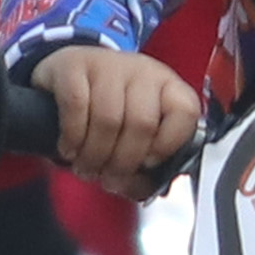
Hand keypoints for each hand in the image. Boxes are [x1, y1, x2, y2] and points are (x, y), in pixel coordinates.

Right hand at [38, 45, 200, 195]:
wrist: (69, 74)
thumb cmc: (108, 109)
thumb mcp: (134, 135)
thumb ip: (146, 167)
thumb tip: (145, 189)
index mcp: (168, 88)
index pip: (185, 113)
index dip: (167, 146)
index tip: (148, 164)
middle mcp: (142, 71)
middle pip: (142, 124)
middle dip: (122, 163)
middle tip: (107, 178)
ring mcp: (108, 65)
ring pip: (108, 119)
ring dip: (94, 155)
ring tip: (86, 168)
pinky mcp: (74, 65)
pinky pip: (77, 106)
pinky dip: (73, 137)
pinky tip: (69, 149)